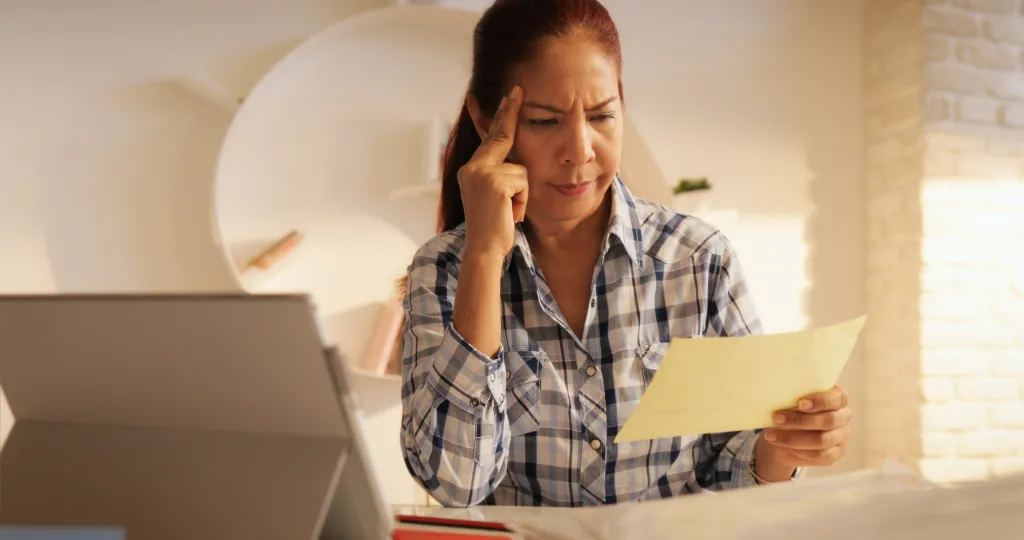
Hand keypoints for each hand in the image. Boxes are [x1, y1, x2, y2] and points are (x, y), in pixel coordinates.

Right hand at [458, 85, 527, 259]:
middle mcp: (472, 167)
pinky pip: (523, 181)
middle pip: (500, 136)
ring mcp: (481, 173)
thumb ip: (499, 176)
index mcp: (471, 169)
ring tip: (510, 211)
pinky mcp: (494, 181)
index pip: (486, 138)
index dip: (491, 116)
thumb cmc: (494, 228)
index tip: (490, 96)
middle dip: (509, 111)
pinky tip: (511, 213)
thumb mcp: (495, 198)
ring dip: (522, 193)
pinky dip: (523, 200)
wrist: (484, 249)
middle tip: (517, 89)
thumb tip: (514, 162)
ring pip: (520, 168)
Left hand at [759, 385, 851, 470]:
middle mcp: (844, 417)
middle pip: (828, 421)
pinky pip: (819, 456)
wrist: (786, 433)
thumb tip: (778, 400)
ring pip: (822, 440)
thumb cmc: (792, 409)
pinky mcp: (835, 454)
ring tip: (772, 436)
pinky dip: (799, 452)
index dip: (820, 401)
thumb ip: (792, 399)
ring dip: (794, 438)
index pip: (838, 398)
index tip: (800, 403)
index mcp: (838, 398)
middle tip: (776, 418)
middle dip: (800, 421)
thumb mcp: (791, 401)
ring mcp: (841, 437)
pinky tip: (784, 447)